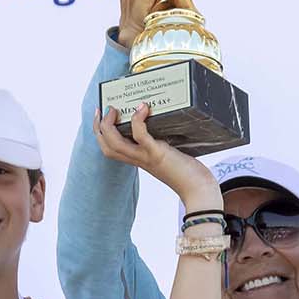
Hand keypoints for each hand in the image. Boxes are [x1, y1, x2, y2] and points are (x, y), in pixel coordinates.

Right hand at [94, 103, 216, 200]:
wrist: (199, 190)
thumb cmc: (189, 172)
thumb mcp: (169, 153)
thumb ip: (162, 141)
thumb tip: (163, 121)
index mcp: (139, 160)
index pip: (110, 149)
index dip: (100, 132)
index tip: (101, 115)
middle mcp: (139, 160)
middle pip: (107, 146)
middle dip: (99, 126)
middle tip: (105, 109)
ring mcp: (146, 158)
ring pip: (115, 144)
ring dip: (109, 125)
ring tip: (116, 109)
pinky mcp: (158, 154)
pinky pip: (140, 136)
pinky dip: (138, 120)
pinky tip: (143, 108)